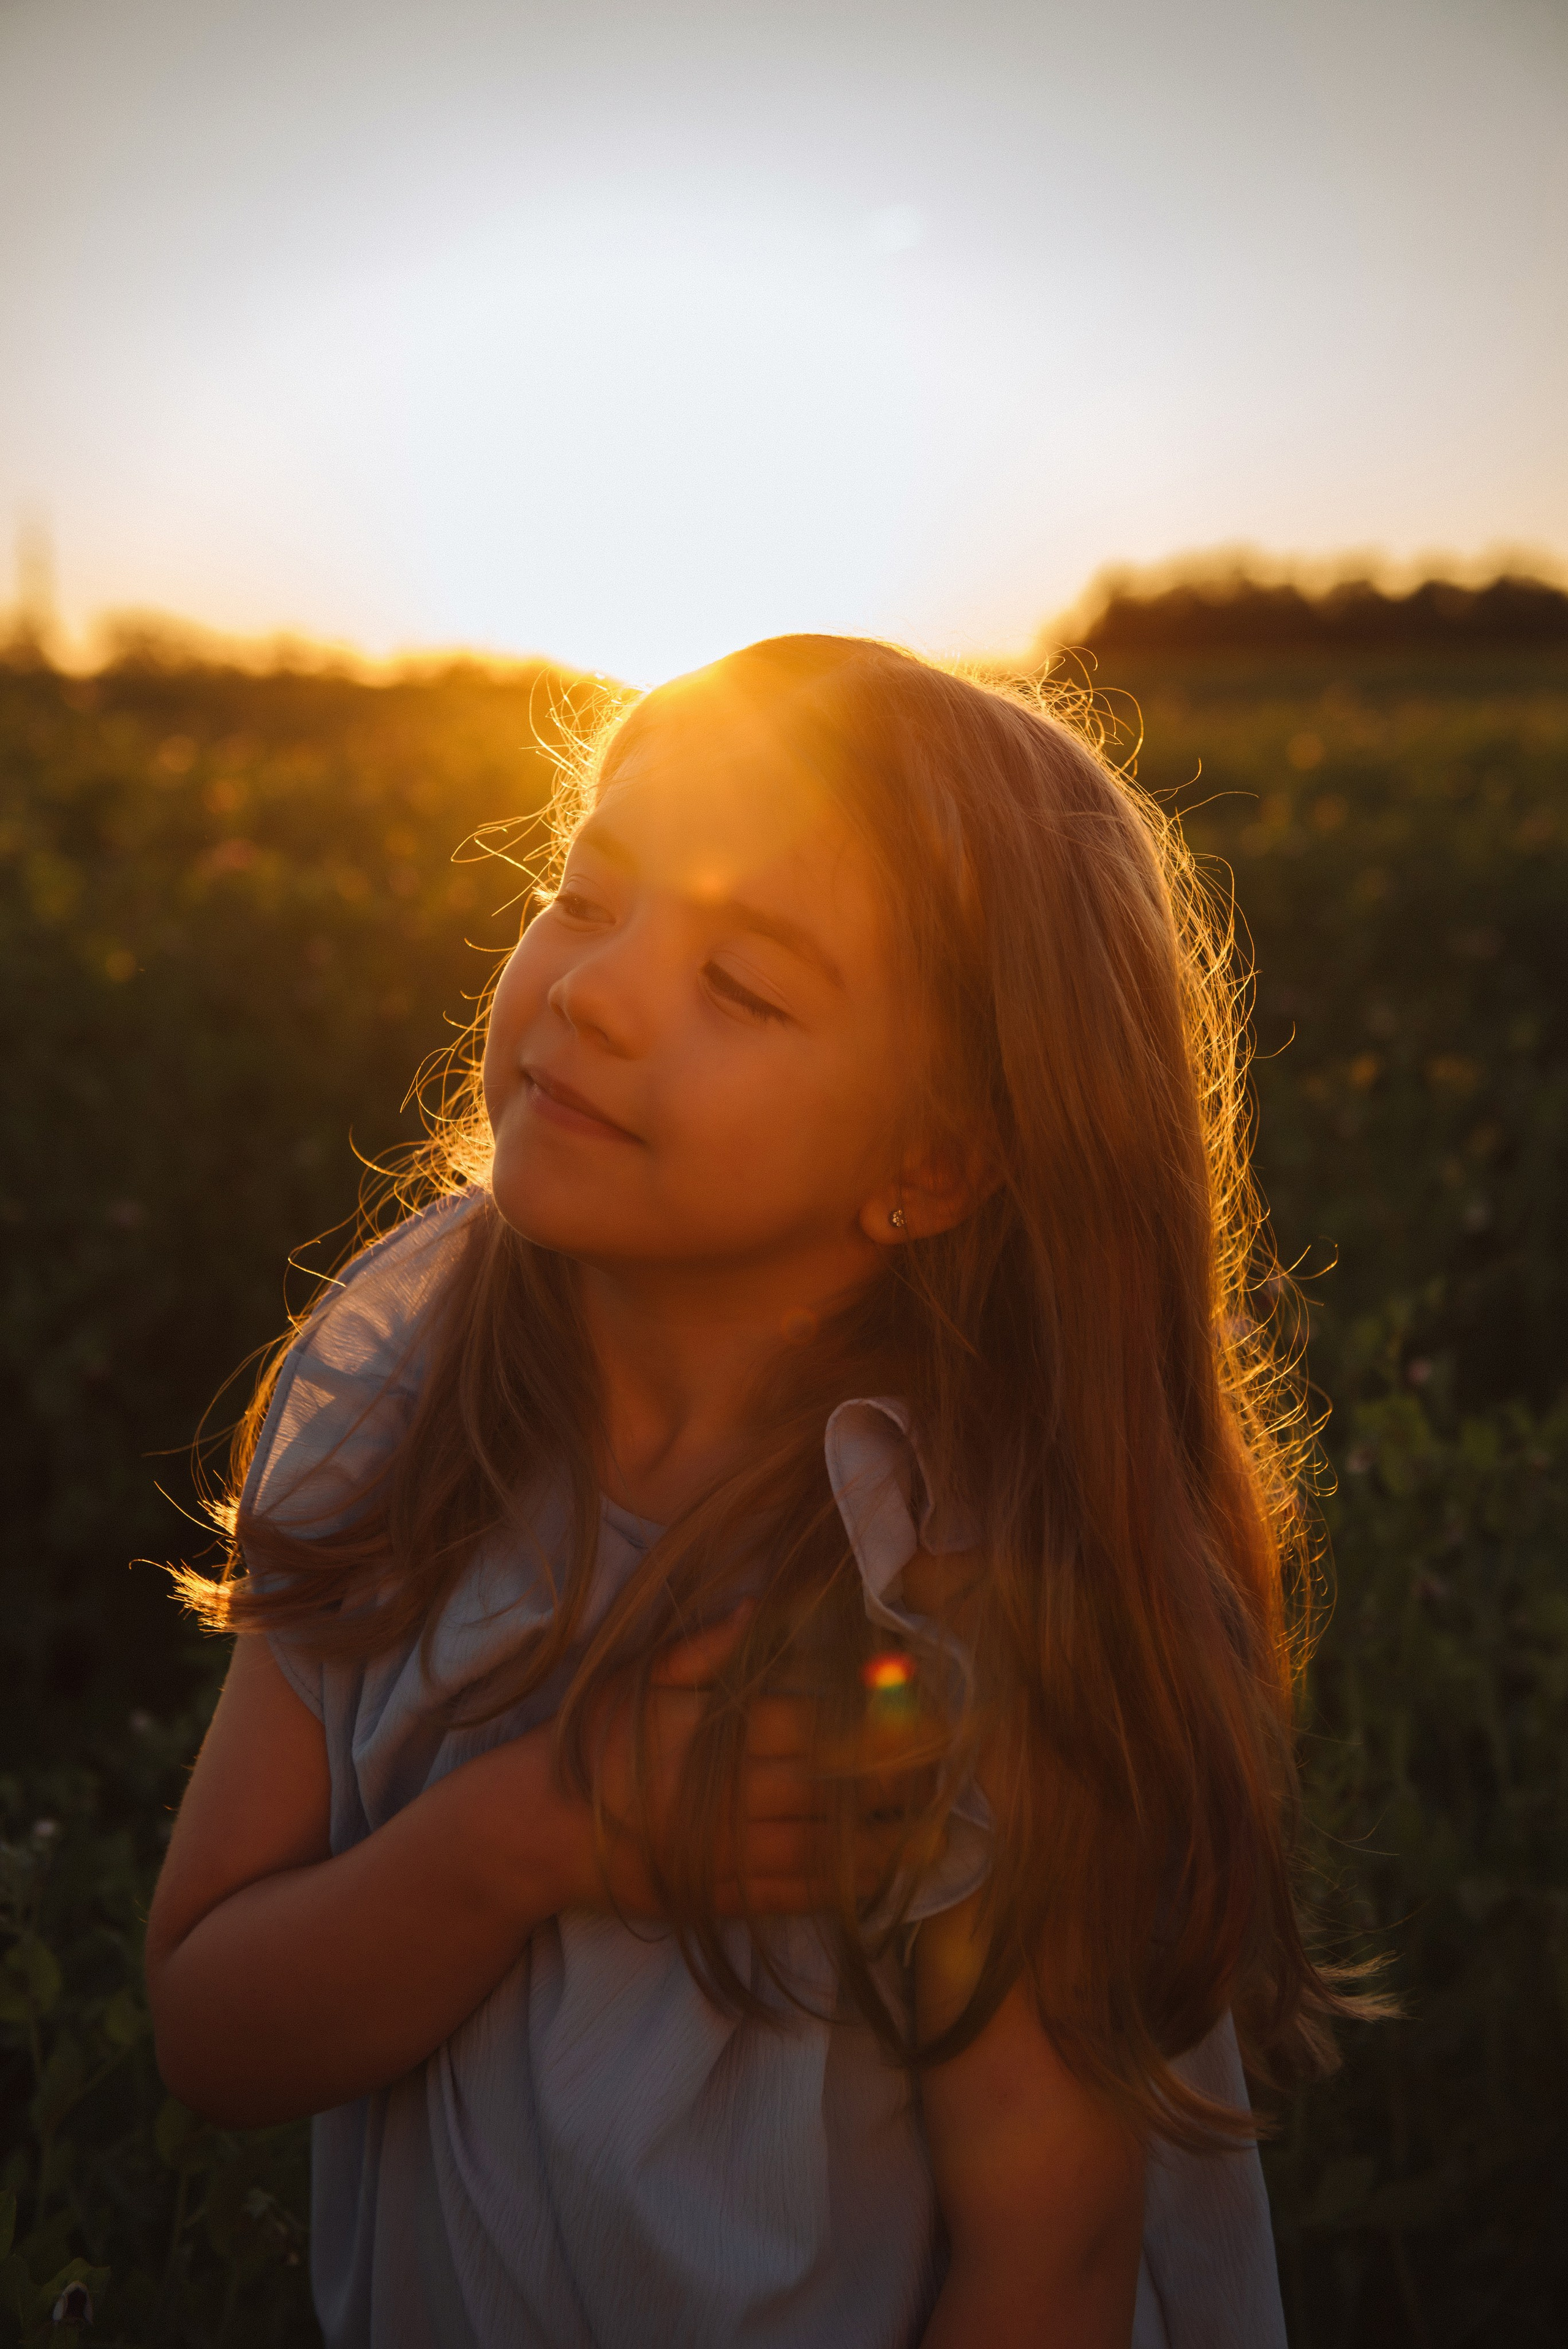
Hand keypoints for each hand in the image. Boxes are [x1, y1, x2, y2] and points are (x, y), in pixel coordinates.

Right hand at [561, 1612, 919, 1918]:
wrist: (538, 1828)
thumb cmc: (597, 1742)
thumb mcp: (642, 1677)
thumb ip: (707, 1647)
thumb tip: (763, 1607)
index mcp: (721, 1734)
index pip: (818, 1725)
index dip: (877, 1723)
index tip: (929, 1718)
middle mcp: (734, 1796)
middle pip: (831, 1788)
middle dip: (896, 1785)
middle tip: (952, 1778)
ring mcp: (728, 1853)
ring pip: (822, 1850)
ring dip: (883, 1845)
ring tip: (939, 1837)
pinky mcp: (718, 1897)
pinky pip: (790, 1898)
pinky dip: (839, 1894)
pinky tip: (878, 1885)